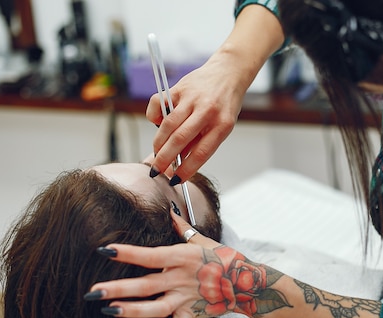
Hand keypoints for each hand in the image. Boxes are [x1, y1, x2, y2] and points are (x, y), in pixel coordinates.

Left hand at [86, 210, 286, 317]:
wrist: (247, 282)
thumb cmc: (223, 258)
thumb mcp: (203, 240)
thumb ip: (182, 228)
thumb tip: (169, 210)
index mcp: (182, 257)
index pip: (150, 255)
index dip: (126, 253)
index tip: (103, 250)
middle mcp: (181, 279)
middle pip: (146, 286)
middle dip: (117, 289)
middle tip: (92, 292)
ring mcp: (187, 299)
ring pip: (156, 309)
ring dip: (131, 311)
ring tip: (109, 310)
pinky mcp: (192, 315)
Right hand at [146, 53, 246, 181]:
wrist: (229, 72)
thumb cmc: (225, 104)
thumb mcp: (222, 126)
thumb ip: (202, 142)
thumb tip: (179, 162)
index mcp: (222, 124)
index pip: (201, 153)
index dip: (186, 169)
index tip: (176, 180)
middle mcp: (207, 110)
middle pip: (180, 139)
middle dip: (165, 159)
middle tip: (156, 171)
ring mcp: (192, 97)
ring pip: (168, 125)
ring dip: (158, 143)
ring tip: (156, 154)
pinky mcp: (178, 87)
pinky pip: (158, 104)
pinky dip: (153, 117)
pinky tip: (157, 124)